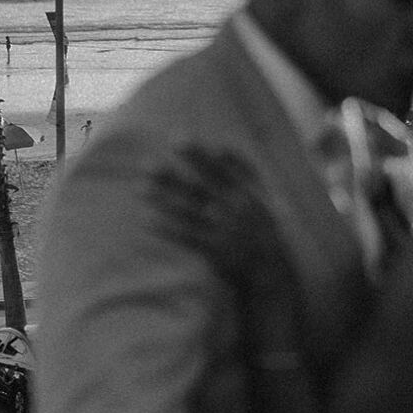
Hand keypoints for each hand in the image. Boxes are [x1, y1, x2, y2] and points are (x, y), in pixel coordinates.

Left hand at [149, 145, 288, 290]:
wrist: (273, 275)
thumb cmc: (264, 233)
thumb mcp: (263, 197)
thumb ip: (245, 172)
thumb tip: (221, 146)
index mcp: (250, 194)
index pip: (225, 168)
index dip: (200, 153)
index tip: (179, 138)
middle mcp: (237, 209)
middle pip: (202, 185)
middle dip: (179, 170)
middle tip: (150, 161)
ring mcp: (226, 229)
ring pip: (189, 210)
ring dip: (163, 198)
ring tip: (139, 188)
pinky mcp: (216, 250)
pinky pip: (187, 236)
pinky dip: (167, 228)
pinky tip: (146, 221)